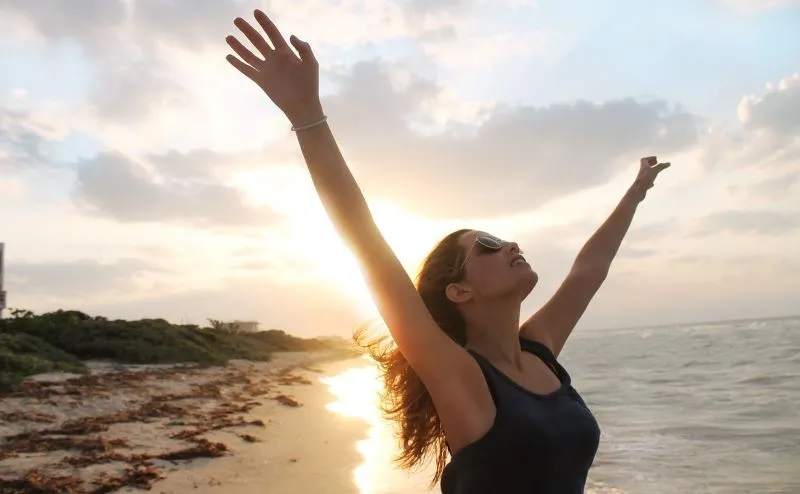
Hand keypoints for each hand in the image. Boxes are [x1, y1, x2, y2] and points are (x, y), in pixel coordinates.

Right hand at [225, 10, 322, 125]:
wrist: (303, 105)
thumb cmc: (309, 85)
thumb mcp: (311, 64)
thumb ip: (303, 48)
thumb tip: (290, 36)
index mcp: (286, 52)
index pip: (272, 33)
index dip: (264, 22)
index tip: (256, 12)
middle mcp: (273, 58)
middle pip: (257, 41)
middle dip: (247, 30)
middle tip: (237, 20)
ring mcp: (266, 69)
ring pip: (249, 54)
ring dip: (238, 46)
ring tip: (228, 37)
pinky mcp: (261, 81)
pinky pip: (247, 70)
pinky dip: (237, 64)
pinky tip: (228, 57)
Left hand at [628, 156, 669, 201]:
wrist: (638, 190)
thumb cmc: (645, 179)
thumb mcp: (654, 171)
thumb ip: (661, 167)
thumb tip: (669, 163)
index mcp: (643, 167)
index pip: (644, 160)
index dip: (650, 158)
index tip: (656, 158)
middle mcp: (641, 173)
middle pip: (644, 166)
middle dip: (650, 164)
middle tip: (656, 163)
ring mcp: (641, 179)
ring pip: (645, 175)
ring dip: (650, 172)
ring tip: (656, 172)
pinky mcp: (642, 186)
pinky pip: (646, 183)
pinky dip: (650, 182)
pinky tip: (652, 184)